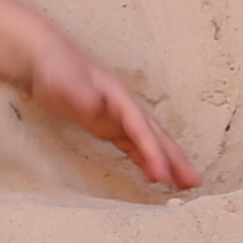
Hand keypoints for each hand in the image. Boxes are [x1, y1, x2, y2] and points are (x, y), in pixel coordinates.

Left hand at [12, 28, 196, 191]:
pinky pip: (133, 145)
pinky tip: (154, 174)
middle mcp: (125, 108)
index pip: (141, 129)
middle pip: (156, 135)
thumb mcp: (65, 80)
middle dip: (175, 158)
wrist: (49, 58)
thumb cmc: (58, 67)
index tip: (162, 174)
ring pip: (149, 141)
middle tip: (193, 182)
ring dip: (167, 161)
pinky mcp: (109, 125)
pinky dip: (146, 159)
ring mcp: (119, 117)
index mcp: (120, 97)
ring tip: (185, 183)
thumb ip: (80, 93)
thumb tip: (94, 105)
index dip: (153, 152)